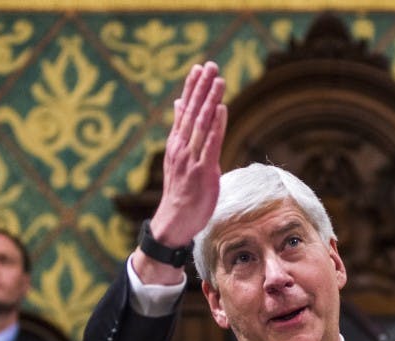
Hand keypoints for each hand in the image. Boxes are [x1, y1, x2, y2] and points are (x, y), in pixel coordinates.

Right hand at [133, 61, 227, 283]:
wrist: (173, 222)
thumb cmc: (180, 192)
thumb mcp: (178, 159)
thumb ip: (181, 132)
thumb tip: (179, 105)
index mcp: (176, 144)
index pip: (184, 111)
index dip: (192, 88)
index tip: (198, 68)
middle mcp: (181, 148)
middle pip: (192, 112)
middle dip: (201, 87)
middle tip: (210, 65)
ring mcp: (191, 159)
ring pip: (201, 124)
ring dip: (210, 100)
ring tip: (218, 79)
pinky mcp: (202, 171)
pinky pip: (210, 144)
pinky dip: (216, 125)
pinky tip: (221, 108)